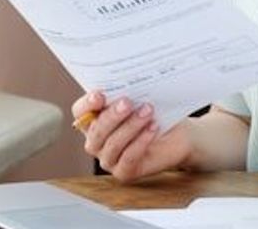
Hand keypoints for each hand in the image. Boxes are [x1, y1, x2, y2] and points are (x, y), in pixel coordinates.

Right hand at [71, 91, 191, 181]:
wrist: (177, 136)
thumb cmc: (155, 114)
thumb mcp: (141, 99)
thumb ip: (126, 93)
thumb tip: (123, 84)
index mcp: (94, 120)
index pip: (80, 112)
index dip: (87, 104)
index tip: (100, 95)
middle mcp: (96, 142)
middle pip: (95, 131)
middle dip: (112, 116)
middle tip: (127, 102)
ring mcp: (108, 159)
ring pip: (112, 145)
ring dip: (130, 127)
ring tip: (147, 112)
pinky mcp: (124, 172)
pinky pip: (128, 158)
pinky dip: (141, 142)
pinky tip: (153, 128)